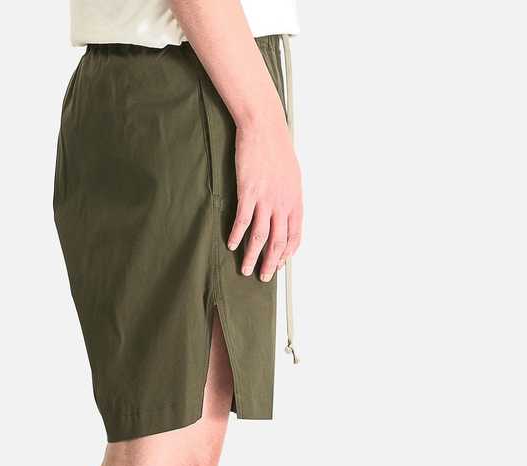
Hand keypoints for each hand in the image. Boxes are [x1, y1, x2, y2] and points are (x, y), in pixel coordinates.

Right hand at [227, 113, 302, 281]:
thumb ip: (288, 197)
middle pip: (277, 242)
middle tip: (264, 277)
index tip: (280, 264)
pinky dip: (236, 236)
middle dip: (270, 263)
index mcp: (295, 200)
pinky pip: (242, 221)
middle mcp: (282, 203)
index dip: (287, 253)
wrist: (264, 127)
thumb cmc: (276, 148)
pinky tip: (231, 245)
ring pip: (259, 236)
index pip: (294, 235)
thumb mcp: (291, 175)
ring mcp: (265, 199)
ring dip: (252, 256)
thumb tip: (285, 212)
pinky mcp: (248, 192)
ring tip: (246, 269)